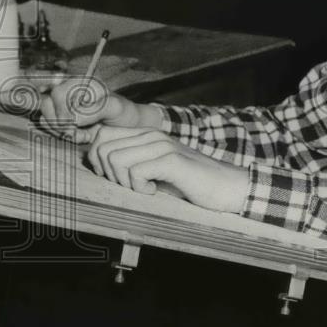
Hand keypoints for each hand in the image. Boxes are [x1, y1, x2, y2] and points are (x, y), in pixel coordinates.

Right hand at [38, 76, 160, 142]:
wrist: (126, 127)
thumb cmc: (123, 113)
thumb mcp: (115, 108)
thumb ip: (95, 109)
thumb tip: (74, 118)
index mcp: (80, 82)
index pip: (58, 91)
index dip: (62, 108)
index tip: (76, 121)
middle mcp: (68, 91)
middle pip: (46, 104)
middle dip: (61, 121)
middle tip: (79, 129)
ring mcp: (62, 106)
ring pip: (45, 118)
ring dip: (62, 130)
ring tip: (83, 132)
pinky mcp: (61, 121)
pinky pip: (49, 129)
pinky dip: (63, 136)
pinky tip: (80, 135)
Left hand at [87, 126, 249, 213]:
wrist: (228, 187)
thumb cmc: (191, 183)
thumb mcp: (156, 170)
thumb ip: (132, 162)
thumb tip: (99, 165)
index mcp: (146, 134)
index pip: (101, 135)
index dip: (98, 160)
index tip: (115, 178)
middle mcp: (152, 135)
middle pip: (102, 147)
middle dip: (108, 173)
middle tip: (129, 185)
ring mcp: (162, 146)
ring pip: (115, 159)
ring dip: (123, 181)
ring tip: (143, 188)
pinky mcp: (172, 161)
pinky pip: (135, 171)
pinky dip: (138, 188)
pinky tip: (153, 191)